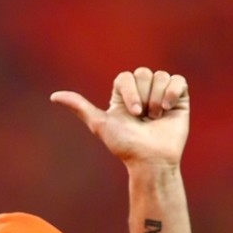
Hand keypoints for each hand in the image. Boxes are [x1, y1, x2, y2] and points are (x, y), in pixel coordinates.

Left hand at [50, 68, 188, 166]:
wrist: (151, 160)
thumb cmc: (125, 145)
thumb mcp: (99, 124)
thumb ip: (80, 108)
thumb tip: (53, 96)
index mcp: (123, 94)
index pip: (125, 76)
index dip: (130, 92)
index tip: (133, 113)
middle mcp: (142, 91)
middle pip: (144, 73)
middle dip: (143, 97)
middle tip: (144, 118)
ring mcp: (161, 93)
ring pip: (160, 76)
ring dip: (157, 99)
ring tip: (156, 118)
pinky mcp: (179, 98)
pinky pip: (178, 80)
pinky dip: (172, 93)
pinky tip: (168, 109)